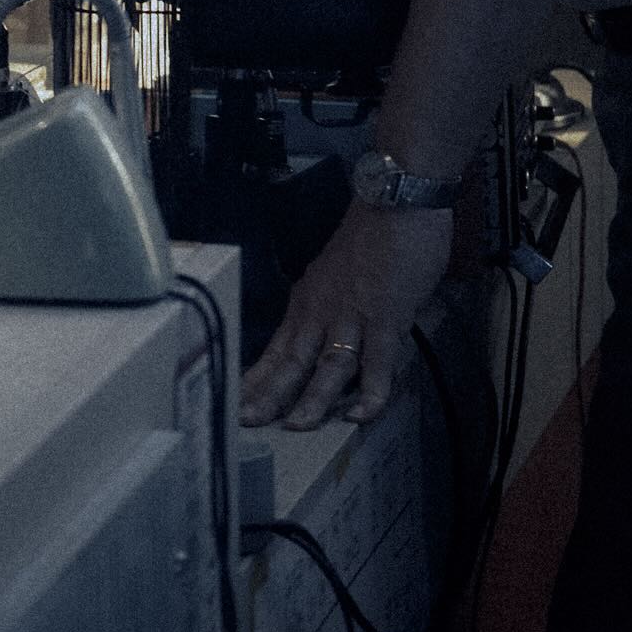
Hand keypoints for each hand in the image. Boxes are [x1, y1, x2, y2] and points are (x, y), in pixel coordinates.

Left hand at [238, 203, 454, 428]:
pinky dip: (371, 391)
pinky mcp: (385, 317)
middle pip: (290, 361)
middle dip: (268, 395)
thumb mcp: (335, 276)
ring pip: (327, 366)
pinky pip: (378, 362)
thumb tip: (333, 336)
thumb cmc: (371, 239)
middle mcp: (320, 312)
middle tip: (247, 424)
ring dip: (312, 399)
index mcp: (306, 303)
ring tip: (296, 428)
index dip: (257, 379)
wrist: (395, 203)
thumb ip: (331, 307)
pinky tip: (361, 415)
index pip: (276, 349)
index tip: (236, 405)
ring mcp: (352, 316)